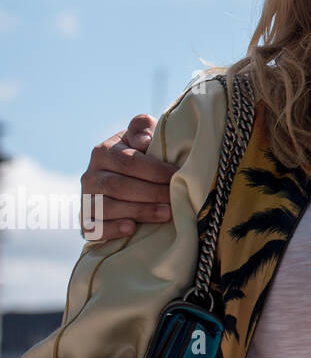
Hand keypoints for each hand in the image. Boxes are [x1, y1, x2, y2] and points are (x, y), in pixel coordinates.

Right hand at [80, 115, 176, 240]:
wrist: (127, 180)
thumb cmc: (142, 154)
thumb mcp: (142, 135)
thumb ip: (142, 128)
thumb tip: (144, 140)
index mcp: (103, 152)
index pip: (128, 162)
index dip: (155, 170)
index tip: (178, 176)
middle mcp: (90, 175)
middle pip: (118, 186)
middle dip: (151, 193)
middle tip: (175, 198)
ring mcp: (85, 199)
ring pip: (107, 207)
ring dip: (139, 211)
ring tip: (166, 214)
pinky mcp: (85, 221)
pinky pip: (93, 228)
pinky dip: (112, 229)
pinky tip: (131, 229)